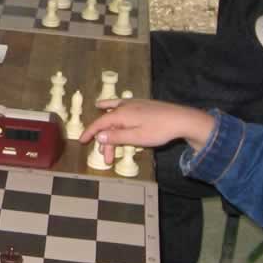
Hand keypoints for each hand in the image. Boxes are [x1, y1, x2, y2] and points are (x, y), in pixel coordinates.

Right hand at [80, 99, 214, 158]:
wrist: (181, 119)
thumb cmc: (159, 130)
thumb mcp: (137, 137)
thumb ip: (116, 137)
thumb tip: (99, 136)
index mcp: (121, 115)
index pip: (99, 124)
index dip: (89, 132)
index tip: (81, 141)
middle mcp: (124, 107)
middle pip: (107, 124)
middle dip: (105, 141)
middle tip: (108, 158)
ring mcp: (132, 104)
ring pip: (113, 116)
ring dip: (109, 131)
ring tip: (108, 143)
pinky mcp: (140, 104)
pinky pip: (119, 106)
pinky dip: (110, 109)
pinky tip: (105, 106)